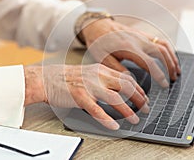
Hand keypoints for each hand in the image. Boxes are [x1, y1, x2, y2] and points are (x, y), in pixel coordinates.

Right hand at [24, 64, 149, 129]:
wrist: (47, 78)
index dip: (139, 89)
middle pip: (125, 87)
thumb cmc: (69, 77)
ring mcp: (89, 86)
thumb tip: (122, 85)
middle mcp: (98, 76)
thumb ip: (106, 77)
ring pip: (115, 98)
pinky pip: (96, 109)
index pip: (127, 79)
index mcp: (102, 69)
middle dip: (139, 99)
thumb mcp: (91, 72)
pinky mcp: (80, 97)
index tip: (145, 98)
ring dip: (127, 110)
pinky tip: (114, 125)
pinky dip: (106, 118)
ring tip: (135, 119)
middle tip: (146, 109)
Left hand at [81, 18, 180, 86]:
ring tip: (176, 69)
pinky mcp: (142, 34)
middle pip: (162, 53)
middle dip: (170, 67)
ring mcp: (142, 36)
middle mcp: (139, 40)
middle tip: (173, 79)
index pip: (150, 63)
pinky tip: (170, 56)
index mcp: (129, 48)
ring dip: (172, 58)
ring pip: (164, 45)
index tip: (165, 85)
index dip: (160, 75)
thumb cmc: (98, 42)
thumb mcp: (103, 58)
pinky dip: (168, 49)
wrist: (97, 25)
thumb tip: (131, 81)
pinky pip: (160, 40)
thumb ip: (118, 70)